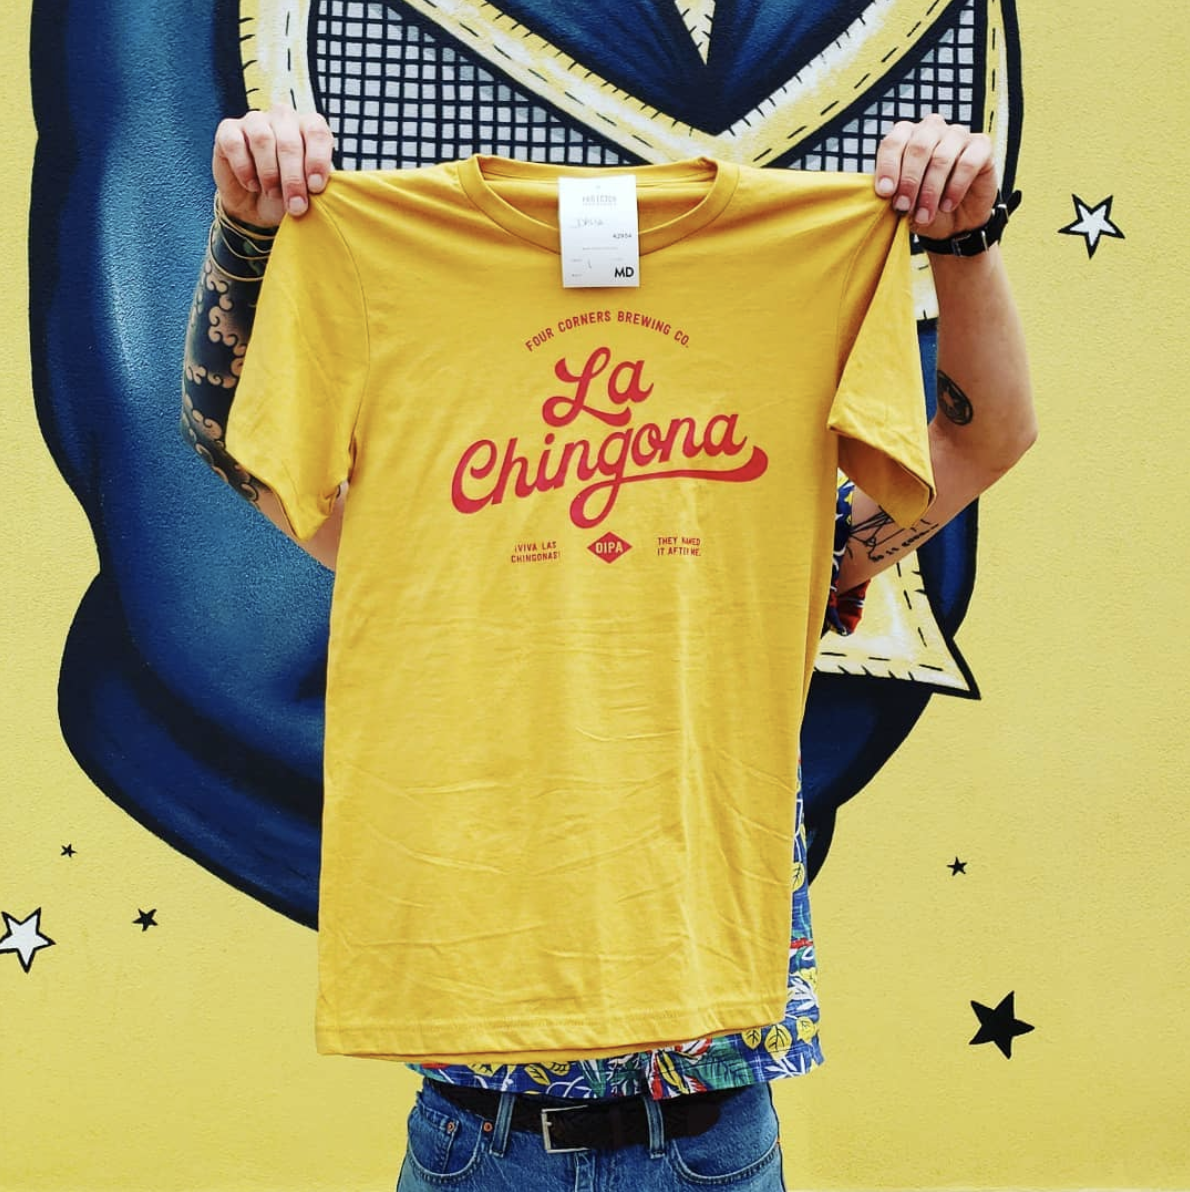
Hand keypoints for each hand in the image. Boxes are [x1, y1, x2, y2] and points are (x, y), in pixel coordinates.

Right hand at [213, 104, 334, 227]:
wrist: (255, 206)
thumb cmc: (288, 195)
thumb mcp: (308, 193)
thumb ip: (316, 185)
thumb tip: (319, 188)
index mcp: (308, 127)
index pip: (317, 132)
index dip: (317, 160)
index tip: (316, 188)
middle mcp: (282, 118)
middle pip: (290, 141)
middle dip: (293, 179)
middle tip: (296, 206)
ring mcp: (254, 120)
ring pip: (263, 139)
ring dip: (269, 173)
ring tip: (272, 193)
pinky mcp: (228, 130)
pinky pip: (235, 143)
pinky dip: (244, 168)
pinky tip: (251, 185)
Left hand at [873, 114, 996, 240]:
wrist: (955, 220)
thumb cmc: (923, 206)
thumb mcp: (903, 202)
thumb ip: (893, 193)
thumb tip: (886, 192)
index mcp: (907, 136)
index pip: (893, 141)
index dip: (888, 167)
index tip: (885, 193)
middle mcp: (932, 129)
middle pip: (918, 147)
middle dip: (909, 182)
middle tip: (903, 209)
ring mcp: (958, 135)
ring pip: (942, 157)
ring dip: (930, 191)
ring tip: (925, 215)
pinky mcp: (981, 146)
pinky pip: (967, 163)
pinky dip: (955, 187)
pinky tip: (947, 205)